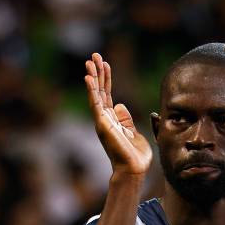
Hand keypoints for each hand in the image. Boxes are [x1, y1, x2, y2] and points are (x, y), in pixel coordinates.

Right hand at [85, 53, 151, 174]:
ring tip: (90, 61)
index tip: (105, 64)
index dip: (106, 79)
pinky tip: (88, 77)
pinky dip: (91, 90)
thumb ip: (127, 120)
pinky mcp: (102, 124)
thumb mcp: (134, 132)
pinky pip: (95, 104)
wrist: (134, 169)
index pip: (107, 94)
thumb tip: (120, 106)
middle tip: (94, 55)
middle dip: (97, 73)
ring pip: (95, 94)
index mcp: (113, 119)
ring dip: (92, 77)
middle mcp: (105, 119)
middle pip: (99, 91)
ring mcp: (102, 121)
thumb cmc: (135, 156)